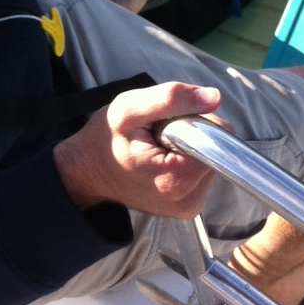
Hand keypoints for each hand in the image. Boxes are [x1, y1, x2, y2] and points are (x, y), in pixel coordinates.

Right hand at [53, 82, 221, 217]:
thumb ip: (172, 98)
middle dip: (191, 130)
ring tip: (156, 144)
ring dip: (187, 142)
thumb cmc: (105, 138)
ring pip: (210, 155)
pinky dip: (185, 155)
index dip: (194, 117)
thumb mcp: (131, 107)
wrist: (87, 171)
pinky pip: (202, 167)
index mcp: (177, 179)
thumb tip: (214, 97)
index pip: (216, 134)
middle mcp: (189, 200)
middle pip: (216, 145)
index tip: (165, 122)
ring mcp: (190, 207)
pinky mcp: (188, 205)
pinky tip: (161, 156)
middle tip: (157, 132)